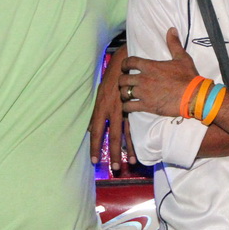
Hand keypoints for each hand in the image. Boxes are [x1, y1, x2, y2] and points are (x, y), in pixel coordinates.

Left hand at [89, 45, 134, 169]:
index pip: (96, 131)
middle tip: (113, 168)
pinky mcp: (135, 105)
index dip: (95, 146)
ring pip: (125, 133)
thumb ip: (95, 114)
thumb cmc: (110, 77)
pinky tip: (139, 147)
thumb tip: (89, 129)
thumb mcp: (98, 94)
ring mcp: (125, 108)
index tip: (95, 160)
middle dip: (112, 153)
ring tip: (128, 163)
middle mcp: (112, 110)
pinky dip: (136, 137)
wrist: (124, 61)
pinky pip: (136, 124)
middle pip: (112, 136)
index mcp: (101, 107)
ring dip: (126, 149)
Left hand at [120, 28, 199, 117]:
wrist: (193, 96)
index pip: (129, 62)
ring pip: (124, 93)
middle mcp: (143, 79)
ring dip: (124, 93)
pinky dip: (126, 107)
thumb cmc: (188, 77)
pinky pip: (128, 107)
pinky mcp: (146, 106)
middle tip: (126, 82)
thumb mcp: (182, 58)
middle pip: (123, 79)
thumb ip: (174, 44)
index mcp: (150, 66)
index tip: (125, 67)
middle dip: (122, 80)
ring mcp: (143, 94)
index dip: (124, 64)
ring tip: (127, 94)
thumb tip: (171, 29)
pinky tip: (129, 106)